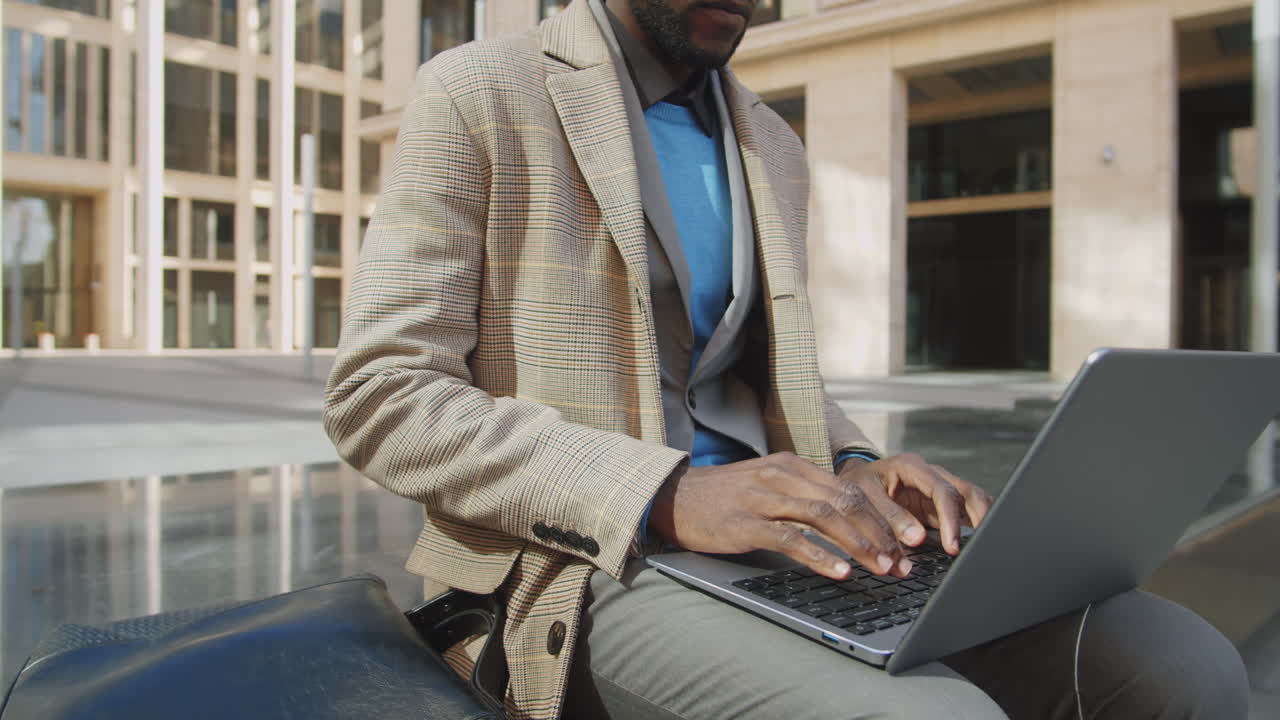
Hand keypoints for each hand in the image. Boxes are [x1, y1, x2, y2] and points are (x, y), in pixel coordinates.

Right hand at [647, 452, 911, 579]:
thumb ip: (802, 495)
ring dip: (859, 545)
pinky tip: (839, 571)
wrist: (672, 496)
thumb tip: (846, 521)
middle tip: (901, 562)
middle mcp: (781, 475)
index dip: (880, 517)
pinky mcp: (745, 521)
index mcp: (791, 465)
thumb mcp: (767, 485)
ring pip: (825, 517)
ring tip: (880, 568)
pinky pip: (790, 538)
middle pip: (845, 501)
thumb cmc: (722, 497)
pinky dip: (820, 556)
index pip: (849, 489)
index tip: (901, 544)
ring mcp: (763, 497)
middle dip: (879, 533)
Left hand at [837, 453, 992, 554]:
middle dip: (979, 518)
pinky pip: (963, 513)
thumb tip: (918, 538)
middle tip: (982, 546)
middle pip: (967, 492)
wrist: (852, 481)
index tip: (953, 546)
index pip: (942, 491)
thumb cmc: (857, 485)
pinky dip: (972, 526)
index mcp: (912, 467)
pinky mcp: (939, 505)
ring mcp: (938, 489)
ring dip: (980, 521)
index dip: (951, 520)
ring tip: (984, 546)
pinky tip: (976, 543)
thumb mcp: (864, 496)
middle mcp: (931, 474)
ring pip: (972, 500)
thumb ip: (889, 516)